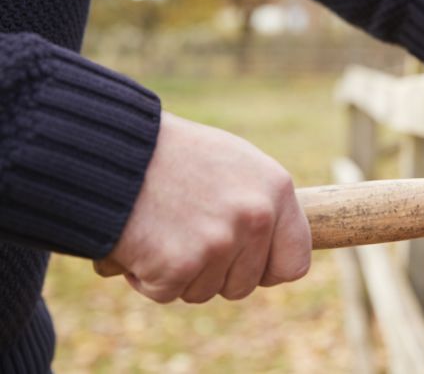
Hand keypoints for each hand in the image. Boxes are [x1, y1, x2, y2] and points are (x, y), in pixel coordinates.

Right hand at [95, 112, 311, 303]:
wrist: (112, 146)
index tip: (247, 264)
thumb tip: (275, 242)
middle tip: (186, 232)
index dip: (267, 270)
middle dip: (215, 271)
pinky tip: (140, 237)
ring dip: (180, 272)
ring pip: (205, 291)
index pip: (295, 263)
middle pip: (245, 285)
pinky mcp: (179, 265)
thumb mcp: (234, 162)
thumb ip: (260, 202)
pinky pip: (166, 293)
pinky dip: (146, 275)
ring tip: (162, 225)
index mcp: (277, 191)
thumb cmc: (173, 153)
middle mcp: (256, 218)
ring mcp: (219, 243)